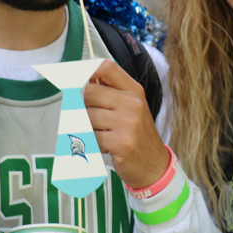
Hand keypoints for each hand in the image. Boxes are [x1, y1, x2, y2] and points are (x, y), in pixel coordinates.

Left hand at [83, 59, 169, 188]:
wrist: (154, 164)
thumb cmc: (138, 135)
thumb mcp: (132, 107)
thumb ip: (111, 91)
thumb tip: (87, 78)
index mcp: (134, 90)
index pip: (106, 68)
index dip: (87, 70)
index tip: (78, 77)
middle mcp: (132, 103)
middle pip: (90, 92)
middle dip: (87, 106)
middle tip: (99, 119)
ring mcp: (127, 123)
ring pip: (87, 116)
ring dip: (90, 127)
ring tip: (105, 134)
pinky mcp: (121, 142)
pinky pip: (92, 137)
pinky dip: (94, 143)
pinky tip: (107, 145)